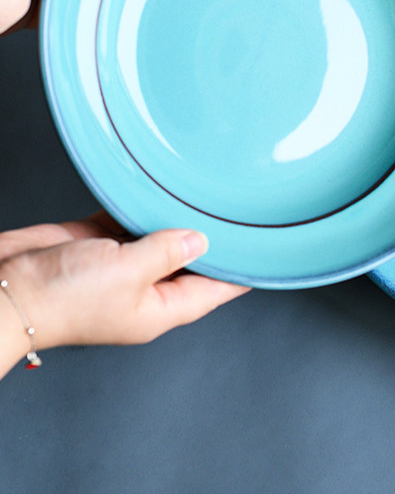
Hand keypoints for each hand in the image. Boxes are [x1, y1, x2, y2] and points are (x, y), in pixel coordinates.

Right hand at [0, 214, 248, 370]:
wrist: (5, 289)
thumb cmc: (62, 297)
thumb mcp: (127, 271)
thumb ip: (168, 251)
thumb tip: (200, 240)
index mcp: (160, 308)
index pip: (214, 289)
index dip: (240, 273)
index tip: (264, 255)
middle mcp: (146, 289)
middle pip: (191, 262)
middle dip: (210, 239)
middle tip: (236, 211)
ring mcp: (123, 267)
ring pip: (162, 239)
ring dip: (176, 219)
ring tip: (204, 195)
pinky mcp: (100, 245)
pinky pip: (131, 223)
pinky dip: (144, 207)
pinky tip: (158, 189)